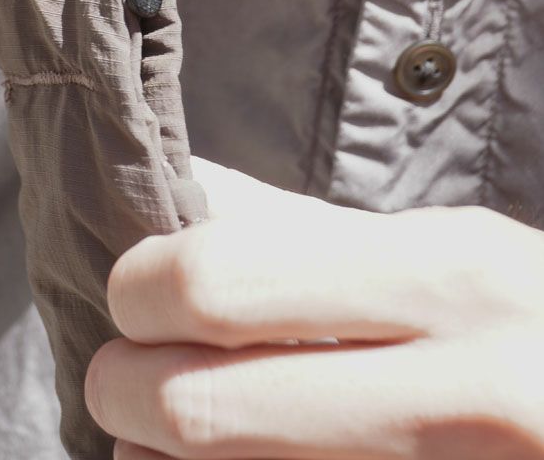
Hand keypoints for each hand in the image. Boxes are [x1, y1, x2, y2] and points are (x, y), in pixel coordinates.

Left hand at [86, 157, 543, 458]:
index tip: (133, 294)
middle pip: (197, 406)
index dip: (139, 288)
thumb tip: (180, 191)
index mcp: (448, 279)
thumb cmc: (526, 321)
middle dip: (123, 386)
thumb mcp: (448, 252)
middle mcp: (464, 392)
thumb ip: (307, 229)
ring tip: (158, 433)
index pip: (217, 282)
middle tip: (121, 373)